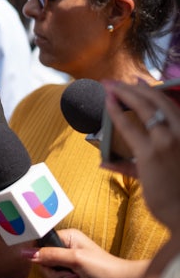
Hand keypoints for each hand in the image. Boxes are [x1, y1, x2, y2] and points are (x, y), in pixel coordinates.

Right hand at [24, 228, 146, 277]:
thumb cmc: (106, 268)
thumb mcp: (76, 259)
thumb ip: (50, 255)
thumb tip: (26, 253)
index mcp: (65, 241)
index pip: (41, 249)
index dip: (45, 261)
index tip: (56, 267)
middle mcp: (65, 254)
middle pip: (46, 272)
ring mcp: (69, 271)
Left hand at [103, 81, 179, 229]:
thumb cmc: (176, 196)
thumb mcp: (164, 172)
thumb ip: (133, 165)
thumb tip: (104, 162)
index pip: (171, 104)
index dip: (153, 89)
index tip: (137, 80)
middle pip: (158, 101)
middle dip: (135, 87)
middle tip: (115, 81)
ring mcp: (168, 142)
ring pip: (145, 107)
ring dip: (125, 93)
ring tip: (109, 86)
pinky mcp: (151, 153)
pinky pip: (129, 126)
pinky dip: (116, 111)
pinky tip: (108, 102)